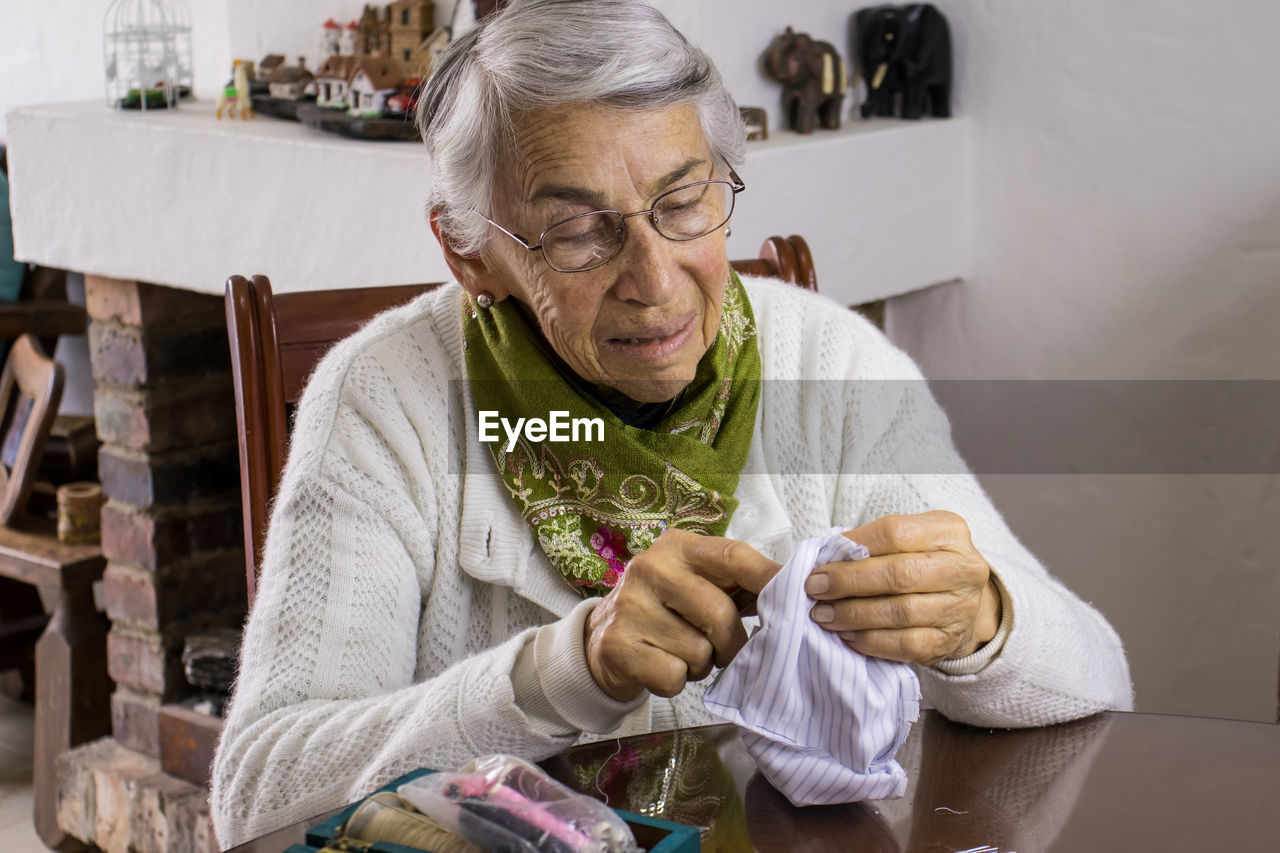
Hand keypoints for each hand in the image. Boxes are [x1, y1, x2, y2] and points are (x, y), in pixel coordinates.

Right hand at [584, 529, 779, 701]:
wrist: (603, 640)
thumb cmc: (667, 611)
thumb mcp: (696, 584)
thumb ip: (739, 585)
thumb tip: (796, 596)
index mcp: (677, 547)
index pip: (733, 556)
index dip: (768, 579)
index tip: (800, 597)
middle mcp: (650, 568)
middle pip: (720, 613)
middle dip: (731, 643)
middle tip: (722, 649)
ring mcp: (630, 606)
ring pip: (699, 651)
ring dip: (700, 664)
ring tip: (680, 652)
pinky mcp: (618, 646)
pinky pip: (674, 676)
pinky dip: (676, 681)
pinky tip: (661, 665)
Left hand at [805, 511, 1001, 664]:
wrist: (965, 602)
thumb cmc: (924, 563)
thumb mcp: (911, 539)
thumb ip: (874, 543)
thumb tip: (828, 557)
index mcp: (948, 532)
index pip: (895, 534)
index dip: (854, 547)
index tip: (822, 561)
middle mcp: (961, 569)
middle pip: (899, 574)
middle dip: (849, 582)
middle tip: (815, 589)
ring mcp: (959, 608)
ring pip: (900, 613)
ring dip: (853, 615)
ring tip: (824, 614)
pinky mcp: (949, 641)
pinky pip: (904, 644)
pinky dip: (869, 641)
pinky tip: (847, 635)